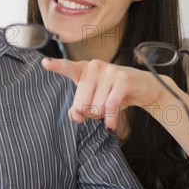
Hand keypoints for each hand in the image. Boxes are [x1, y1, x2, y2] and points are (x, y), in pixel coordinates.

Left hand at [42, 58, 161, 128]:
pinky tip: (111, 124)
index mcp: (83, 69)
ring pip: (96, 107)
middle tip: (101, 107)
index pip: (67, 67)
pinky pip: (110, 106)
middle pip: (81, 103)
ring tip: (111, 106)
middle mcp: (94, 66)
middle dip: (90, 113)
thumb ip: (79, 108)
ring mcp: (109, 71)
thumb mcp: (94, 100)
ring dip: (103, 115)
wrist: (144, 89)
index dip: (56, 66)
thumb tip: (75, 115)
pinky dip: (111, 119)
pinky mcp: (122, 79)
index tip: (44, 63)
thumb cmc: (113, 93)